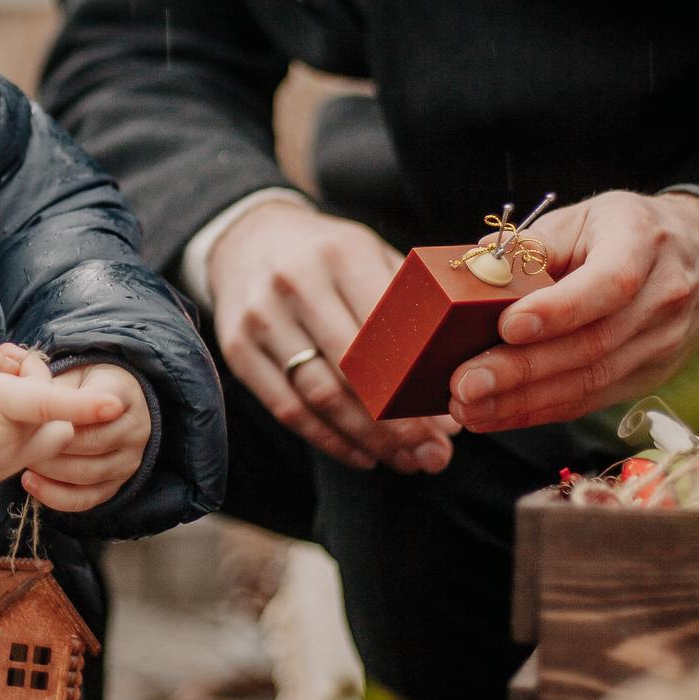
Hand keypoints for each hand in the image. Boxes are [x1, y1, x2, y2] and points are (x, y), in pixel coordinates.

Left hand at [0, 343, 125, 484]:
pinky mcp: (117, 485)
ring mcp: (128, 460)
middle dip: (54, 443)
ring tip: (23, 461)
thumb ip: (39, 370)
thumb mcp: (70, 371)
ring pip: (88, 473)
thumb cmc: (85, 386)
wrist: (113, 409)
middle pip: (92, 441)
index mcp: (123, 392)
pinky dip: (57, 496)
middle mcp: (134, 428)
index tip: (53, 415)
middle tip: (21, 441)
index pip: (103, 402)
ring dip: (51, 470)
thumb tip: (5, 353)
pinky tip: (31, 484)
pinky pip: (88, 499)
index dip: (76, 409)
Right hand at [203, 199, 458, 474]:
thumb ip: (410, 298)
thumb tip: (461, 367)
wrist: (247, 237)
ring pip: (320, 398)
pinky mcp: (237, 349)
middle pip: (353, 372)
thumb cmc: (326, 253)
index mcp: (341, 255)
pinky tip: (362, 455)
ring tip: (405, 461)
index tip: (449, 418)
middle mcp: (295, 284)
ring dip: (368, 440)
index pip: (385, 331)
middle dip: (399, 425)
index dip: (418, 382)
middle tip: (434, 456)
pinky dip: (328, 440)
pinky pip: (286, 409)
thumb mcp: (368, 252)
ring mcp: (261, 319)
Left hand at [447, 190, 698, 431]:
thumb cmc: (628, 229)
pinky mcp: (650, 375)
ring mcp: (662, 344)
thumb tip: (478, 270)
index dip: (558, 309)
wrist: (698, 250)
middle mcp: (663, 299)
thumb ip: (535, 244)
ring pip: (590, 381)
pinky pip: (591, 399)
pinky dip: (539, 410)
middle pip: (592, 345)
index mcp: (644, 244)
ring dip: (523, 400)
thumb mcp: (586, 216)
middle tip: (465, 383)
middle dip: (522, 370)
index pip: (608, 284)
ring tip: (469, 406)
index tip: (507, 326)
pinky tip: (496, 415)